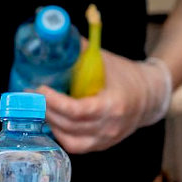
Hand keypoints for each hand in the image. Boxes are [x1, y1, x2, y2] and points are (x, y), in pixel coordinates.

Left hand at [41, 50, 169, 153]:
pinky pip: (76, 145)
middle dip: (47, 110)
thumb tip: (54, 35)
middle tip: (32, 95)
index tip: (40, 88)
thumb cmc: (126, 76)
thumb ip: (79, 50)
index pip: (77, 111)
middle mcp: (110, 126)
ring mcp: (107, 139)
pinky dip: (61, 134)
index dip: (54, 102)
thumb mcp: (104, 60)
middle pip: (70, 126)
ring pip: (71, 140)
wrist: (149, 96)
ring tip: (41, 108)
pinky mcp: (102, 145)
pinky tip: (53, 120)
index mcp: (113, 105)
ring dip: (51, 124)